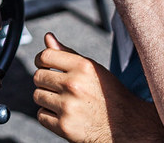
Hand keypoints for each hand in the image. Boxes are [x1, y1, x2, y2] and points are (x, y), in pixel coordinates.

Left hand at [33, 33, 163, 141]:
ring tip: (64, 101)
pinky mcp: (64, 126)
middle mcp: (74, 85)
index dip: (40, 60)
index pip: (45, 56)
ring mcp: (68, 106)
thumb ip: (68, 53)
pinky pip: (41, 116)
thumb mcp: (93, 69)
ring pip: (37, 96)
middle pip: (38, 76)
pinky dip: (49, 116)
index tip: (43, 64)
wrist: (126, 126)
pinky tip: (64, 114)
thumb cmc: (110, 95)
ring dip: (46, 99)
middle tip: (58, 87)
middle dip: (45, 81)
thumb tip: (48, 37)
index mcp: (83, 67)